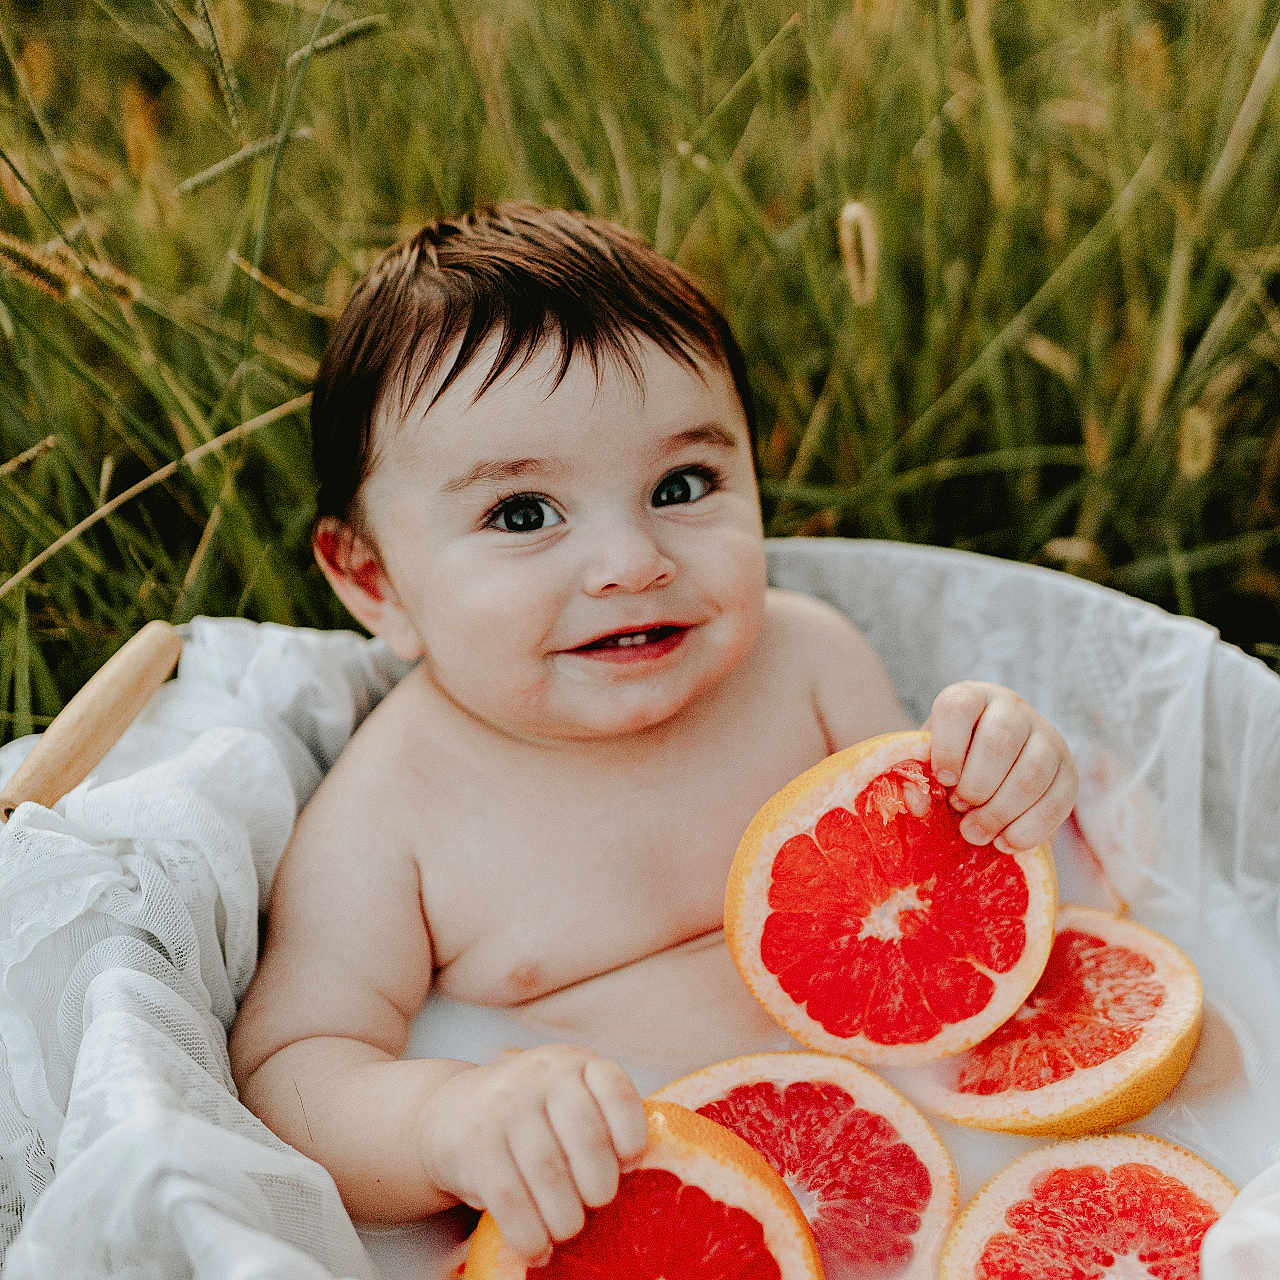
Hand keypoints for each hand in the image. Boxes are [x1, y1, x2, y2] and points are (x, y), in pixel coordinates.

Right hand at [416, 1045, 647, 1264]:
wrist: (452, 1112)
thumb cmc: (532, 1115)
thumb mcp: (567, 1098)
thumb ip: (602, 1122)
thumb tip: (647, 1180)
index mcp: (575, 1063)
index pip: (616, 1090)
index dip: (632, 1133)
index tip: (630, 1164)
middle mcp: (540, 1076)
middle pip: (587, 1137)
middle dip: (600, 1185)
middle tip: (597, 1203)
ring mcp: (504, 1107)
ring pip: (549, 1174)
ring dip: (566, 1217)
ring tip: (568, 1230)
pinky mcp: (474, 1145)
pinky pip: (509, 1200)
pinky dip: (529, 1235)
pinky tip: (538, 1249)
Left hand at [924, 681, 1076, 852]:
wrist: (997, 770)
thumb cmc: (954, 763)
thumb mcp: (930, 761)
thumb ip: (917, 776)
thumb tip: (917, 802)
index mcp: (971, 697)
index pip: (958, 707)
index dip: (948, 747)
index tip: (943, 779)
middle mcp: (1012, 709)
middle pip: (999, 741)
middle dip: (976, 785)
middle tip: (960, 809)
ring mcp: (1047, 737)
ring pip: (1031, 773)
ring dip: (1001, 811)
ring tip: (976, 833)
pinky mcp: (1069, 771)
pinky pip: (1058, 801)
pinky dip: (1029, 829)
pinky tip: (1005, 842)